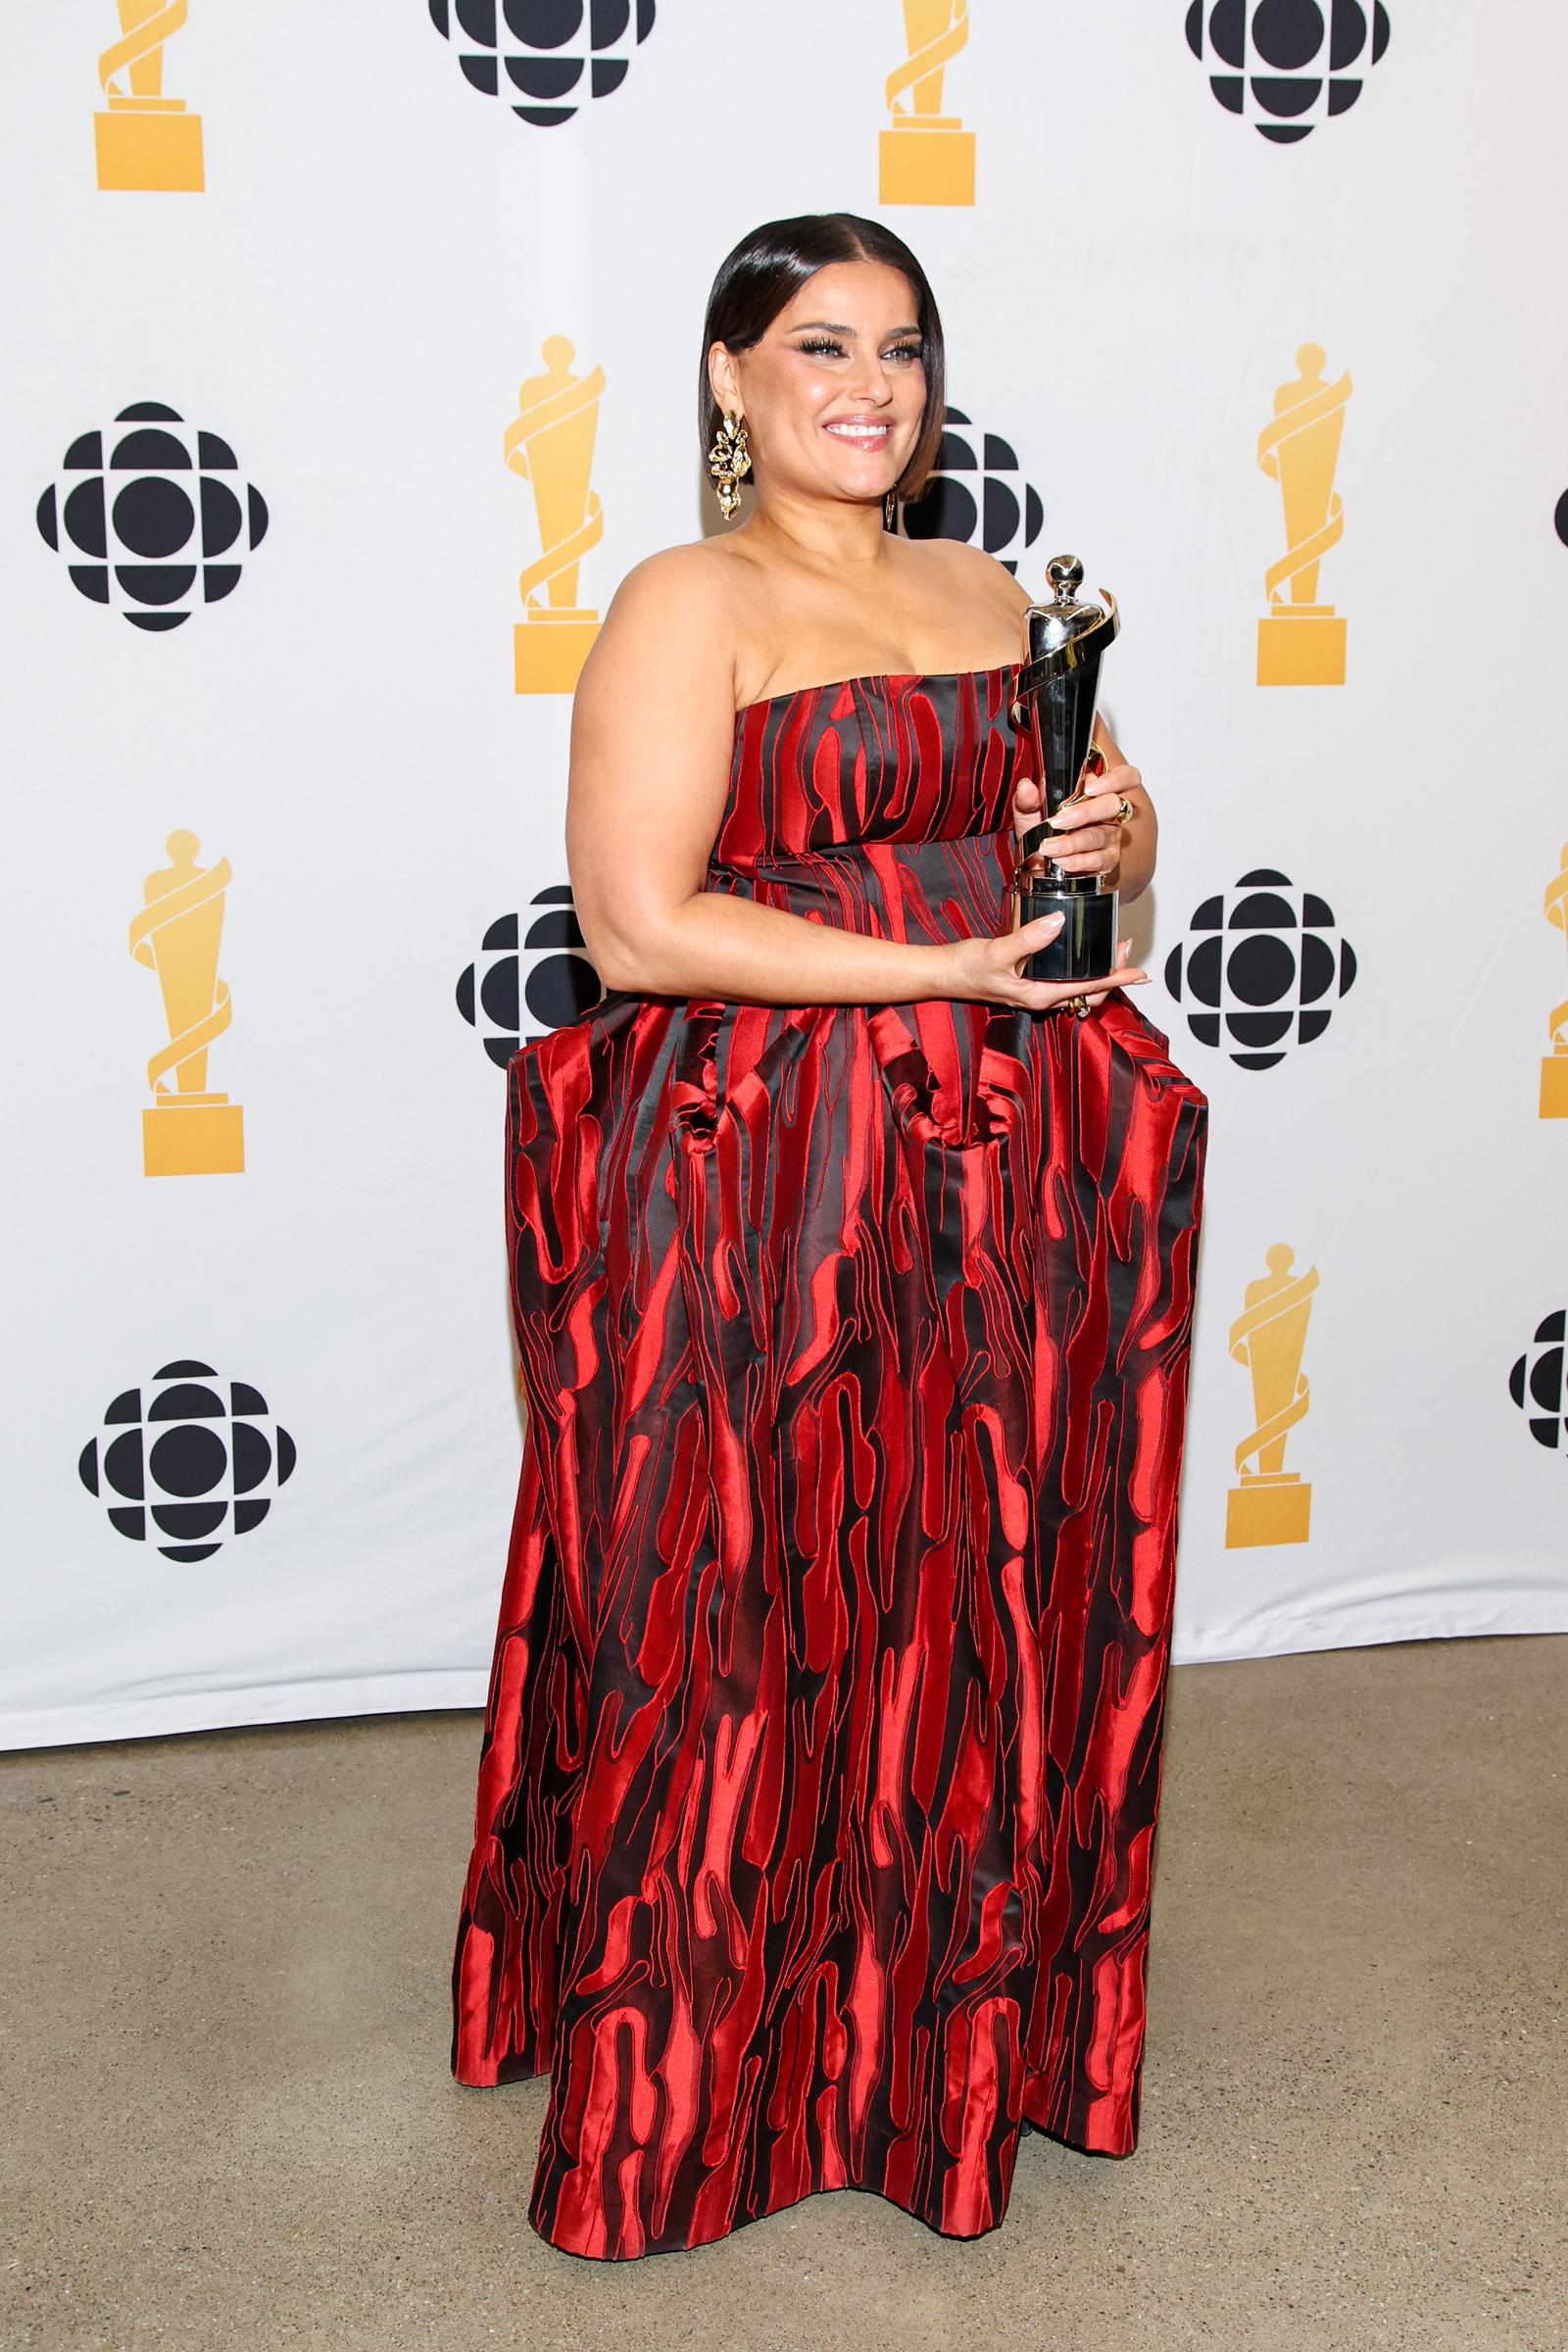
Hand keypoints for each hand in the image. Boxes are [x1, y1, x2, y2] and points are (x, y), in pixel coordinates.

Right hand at [942, 911, 1146, 1009]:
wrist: (944, 974)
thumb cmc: (967, 967)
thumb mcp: (998, 951)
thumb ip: (1028, 938)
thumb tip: (1058, 922)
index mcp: (1039, 996)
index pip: (1089, 990)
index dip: (1116, 979)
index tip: (1139, 973)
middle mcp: (1042, 998)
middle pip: (1090, 994)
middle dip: (1113, 975)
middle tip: (1125, 950)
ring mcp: (1037, 992)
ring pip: (1080, 990)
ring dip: (1100, 974)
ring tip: (1113, 952)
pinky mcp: (1031, 983)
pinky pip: (1066, 982)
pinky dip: (1083, 972)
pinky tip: (1085, 956)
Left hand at [1011, 758, 1141, 883]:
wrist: (1040, 865)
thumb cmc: (1043, 832)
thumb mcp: (1030, 813)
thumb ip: (1027, 799)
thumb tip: (1026, 787)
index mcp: (1096, 792)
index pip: (1124, 778)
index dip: (1116, 779)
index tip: (1090, 788)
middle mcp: (1109, 812)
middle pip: (1113, 804)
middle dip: (1085, 812)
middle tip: (1058, 821)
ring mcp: (1111, 836)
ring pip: (1100, 835)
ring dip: (1072, 842)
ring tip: (1049, 847)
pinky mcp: (1109, 859)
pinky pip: (1099, 859)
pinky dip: (1078, 861)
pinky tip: (1062, 861)